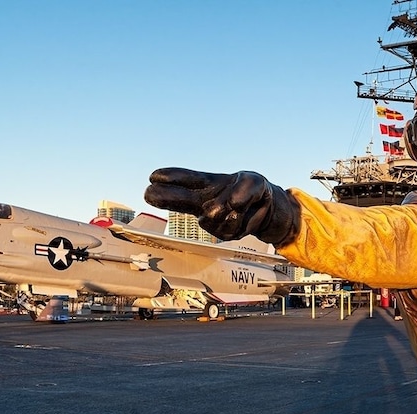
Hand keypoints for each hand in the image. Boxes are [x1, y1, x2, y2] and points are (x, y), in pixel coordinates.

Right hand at [145, 168, 299, 243]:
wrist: (267, 210)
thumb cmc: (254, 189)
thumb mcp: (254, 181)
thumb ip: (245, 188)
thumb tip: (232, 203)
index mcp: (207, 184)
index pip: (187, 179)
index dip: (170, 177)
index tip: (154, 177)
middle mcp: (204, 202)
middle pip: (180, 199)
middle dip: (165, 196)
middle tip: (148, 192)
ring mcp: (211, 219)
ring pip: (213, 215)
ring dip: (231, 210)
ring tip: (241, 205)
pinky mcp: (222, 233)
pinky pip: (230, 227)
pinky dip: (241, 222)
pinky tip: (244, 217)